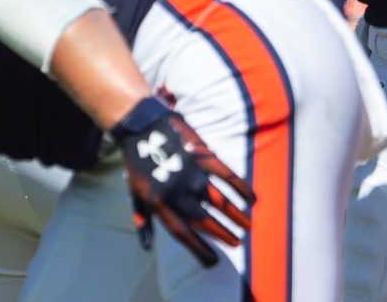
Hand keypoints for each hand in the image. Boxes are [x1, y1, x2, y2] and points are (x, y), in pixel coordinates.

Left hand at [113, 98, 253, 266]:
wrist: (142, 126)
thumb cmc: (137, 163)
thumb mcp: (134, 194)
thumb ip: (143, 220)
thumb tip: (147, 247)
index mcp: (160, 205)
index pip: (183, 234)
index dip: (199, 250)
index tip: (213, 261)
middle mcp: (178, 193)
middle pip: (205, 221)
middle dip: (224, 234)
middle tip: (238, 243)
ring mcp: (193, 174)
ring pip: (221, 202)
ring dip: (236, 216)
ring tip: (248, 227)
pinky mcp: (204, 156)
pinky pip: (228, 176)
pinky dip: (242, 188)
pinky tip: (252, 200)